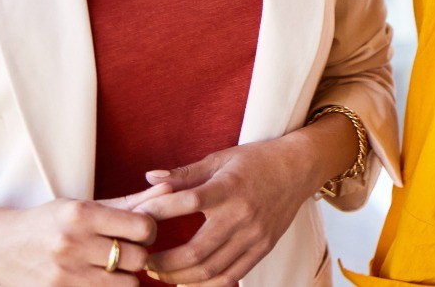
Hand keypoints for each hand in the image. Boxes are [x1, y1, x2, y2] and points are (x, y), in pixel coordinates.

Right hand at [0, 183, 169, 285]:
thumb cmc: (47, 221)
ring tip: (110, 267)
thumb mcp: (83, 205)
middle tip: (125, 251)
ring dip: (124, 277)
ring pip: (126, 284)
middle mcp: (72, 244)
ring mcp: (63, 274)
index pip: (143, 227)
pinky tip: (95, 279)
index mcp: (80, 214)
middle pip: (138, 258)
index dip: (148, 231)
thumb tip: (169, 188)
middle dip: (138, 255)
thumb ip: (127, 201)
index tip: (138, 231)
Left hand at [137, 127, 345, 285]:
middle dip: (163, 262)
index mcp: (228, 188)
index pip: (187, 203)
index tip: (136, 220)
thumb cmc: (256, 161)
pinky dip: (206, 285)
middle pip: (196, 251)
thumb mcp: (220, 159)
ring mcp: (254, 236)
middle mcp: (242, 215)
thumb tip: (149, 178)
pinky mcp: (262, 248)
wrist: (298, 169)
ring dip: (179, 278)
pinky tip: (187, 283)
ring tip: (160, 273)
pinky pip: (231, 276)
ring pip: (211, 270)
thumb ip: (185, 174)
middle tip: (143, 260)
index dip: (157, 212)